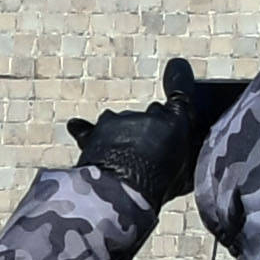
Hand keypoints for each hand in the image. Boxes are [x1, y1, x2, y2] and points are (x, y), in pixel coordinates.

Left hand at [64, 57, 234, 206]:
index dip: (178, 82)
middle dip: (150, 130)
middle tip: (148, 155)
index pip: (180, 98)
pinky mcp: (95, 131)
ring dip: (121, 137)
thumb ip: (182, 157)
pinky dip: (83, 130)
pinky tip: (76, 126)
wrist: (120, 193)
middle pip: (151, 116)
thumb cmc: (157, 188)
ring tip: (120, 162)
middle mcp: (148, 115)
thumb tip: (181, 154)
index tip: (176, 67)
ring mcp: (120, 121)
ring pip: (121, 123)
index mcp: (176, 122)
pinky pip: (86, 128)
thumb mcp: (182, 176)